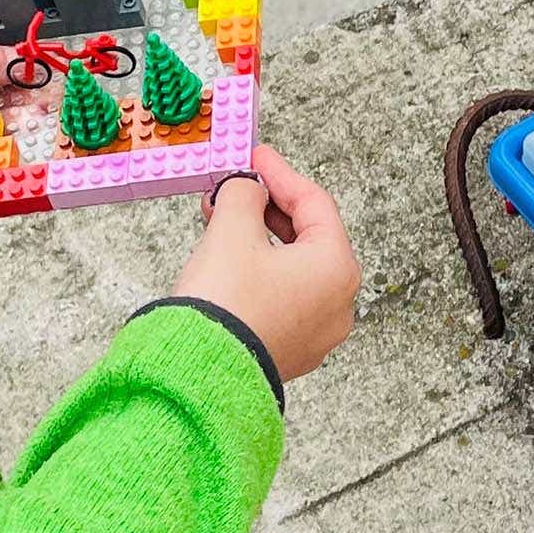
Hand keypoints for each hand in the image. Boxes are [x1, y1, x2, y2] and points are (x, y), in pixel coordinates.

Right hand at [173, 147, 359, 382]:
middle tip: (236, 188)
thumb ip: (244, 195)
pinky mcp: (290, 352)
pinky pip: (282, 299)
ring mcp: (316, 333)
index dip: (281, 175)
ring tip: (222, 222)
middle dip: (267, 209)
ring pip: (293, 270)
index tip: (258, 158)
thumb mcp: (232, 229)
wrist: (195, 374)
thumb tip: (248, 190)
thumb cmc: (223, 306)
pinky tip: (229, 262)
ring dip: (259, 241)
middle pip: (308, 238)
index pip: (314, 204)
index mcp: (337, 269)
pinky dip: (259, 274)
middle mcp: (337, 305)